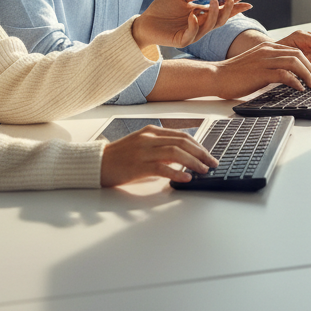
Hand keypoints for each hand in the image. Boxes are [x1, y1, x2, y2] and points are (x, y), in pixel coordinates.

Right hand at [100, 125, 218, 185]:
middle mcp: (149, 138)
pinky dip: (177, 172)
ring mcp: (143, 150)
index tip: (208, 155)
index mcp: (151, 132)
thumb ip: (160, 149)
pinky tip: (186, 178)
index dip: (198, 145)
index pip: (182, 135)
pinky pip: (162, 168)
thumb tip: (181, 158)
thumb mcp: (142, 146)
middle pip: (182, 142)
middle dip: (201, 153)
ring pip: (175, 152)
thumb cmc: (120, 157)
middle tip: (213, 163)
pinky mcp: (138, 165)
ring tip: (204, 170)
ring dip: (193, 162)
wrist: (98, 163)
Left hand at [131, 0, 251, 49]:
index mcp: (201, 13)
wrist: (145, 21)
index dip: (233, 5)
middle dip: (228, 11)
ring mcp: (192, 33)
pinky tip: (192, 15)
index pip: (220, 9)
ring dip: (213, 15)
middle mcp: (200, 24)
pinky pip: (192, 34)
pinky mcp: (182, 40)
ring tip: (211, 3)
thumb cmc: (163, 8)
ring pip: (209, 27)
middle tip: (230, 0)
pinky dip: (194, 25)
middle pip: (220, 20)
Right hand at [210, 39, 310, 99]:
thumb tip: (288, 77)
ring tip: (310, 85)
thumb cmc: (235, 74)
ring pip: (294, 62)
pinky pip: (284, 74)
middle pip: (298, 54)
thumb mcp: (256, 65)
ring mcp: (264, 60)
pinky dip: (295, 81)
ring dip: (307, 74)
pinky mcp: (260, 72)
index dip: (307, 62)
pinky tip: (299, 88)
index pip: (294, 50)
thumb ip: (270, 66)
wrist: (217, 76)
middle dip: (310, 68)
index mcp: (266, 47)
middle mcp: (267, 50)